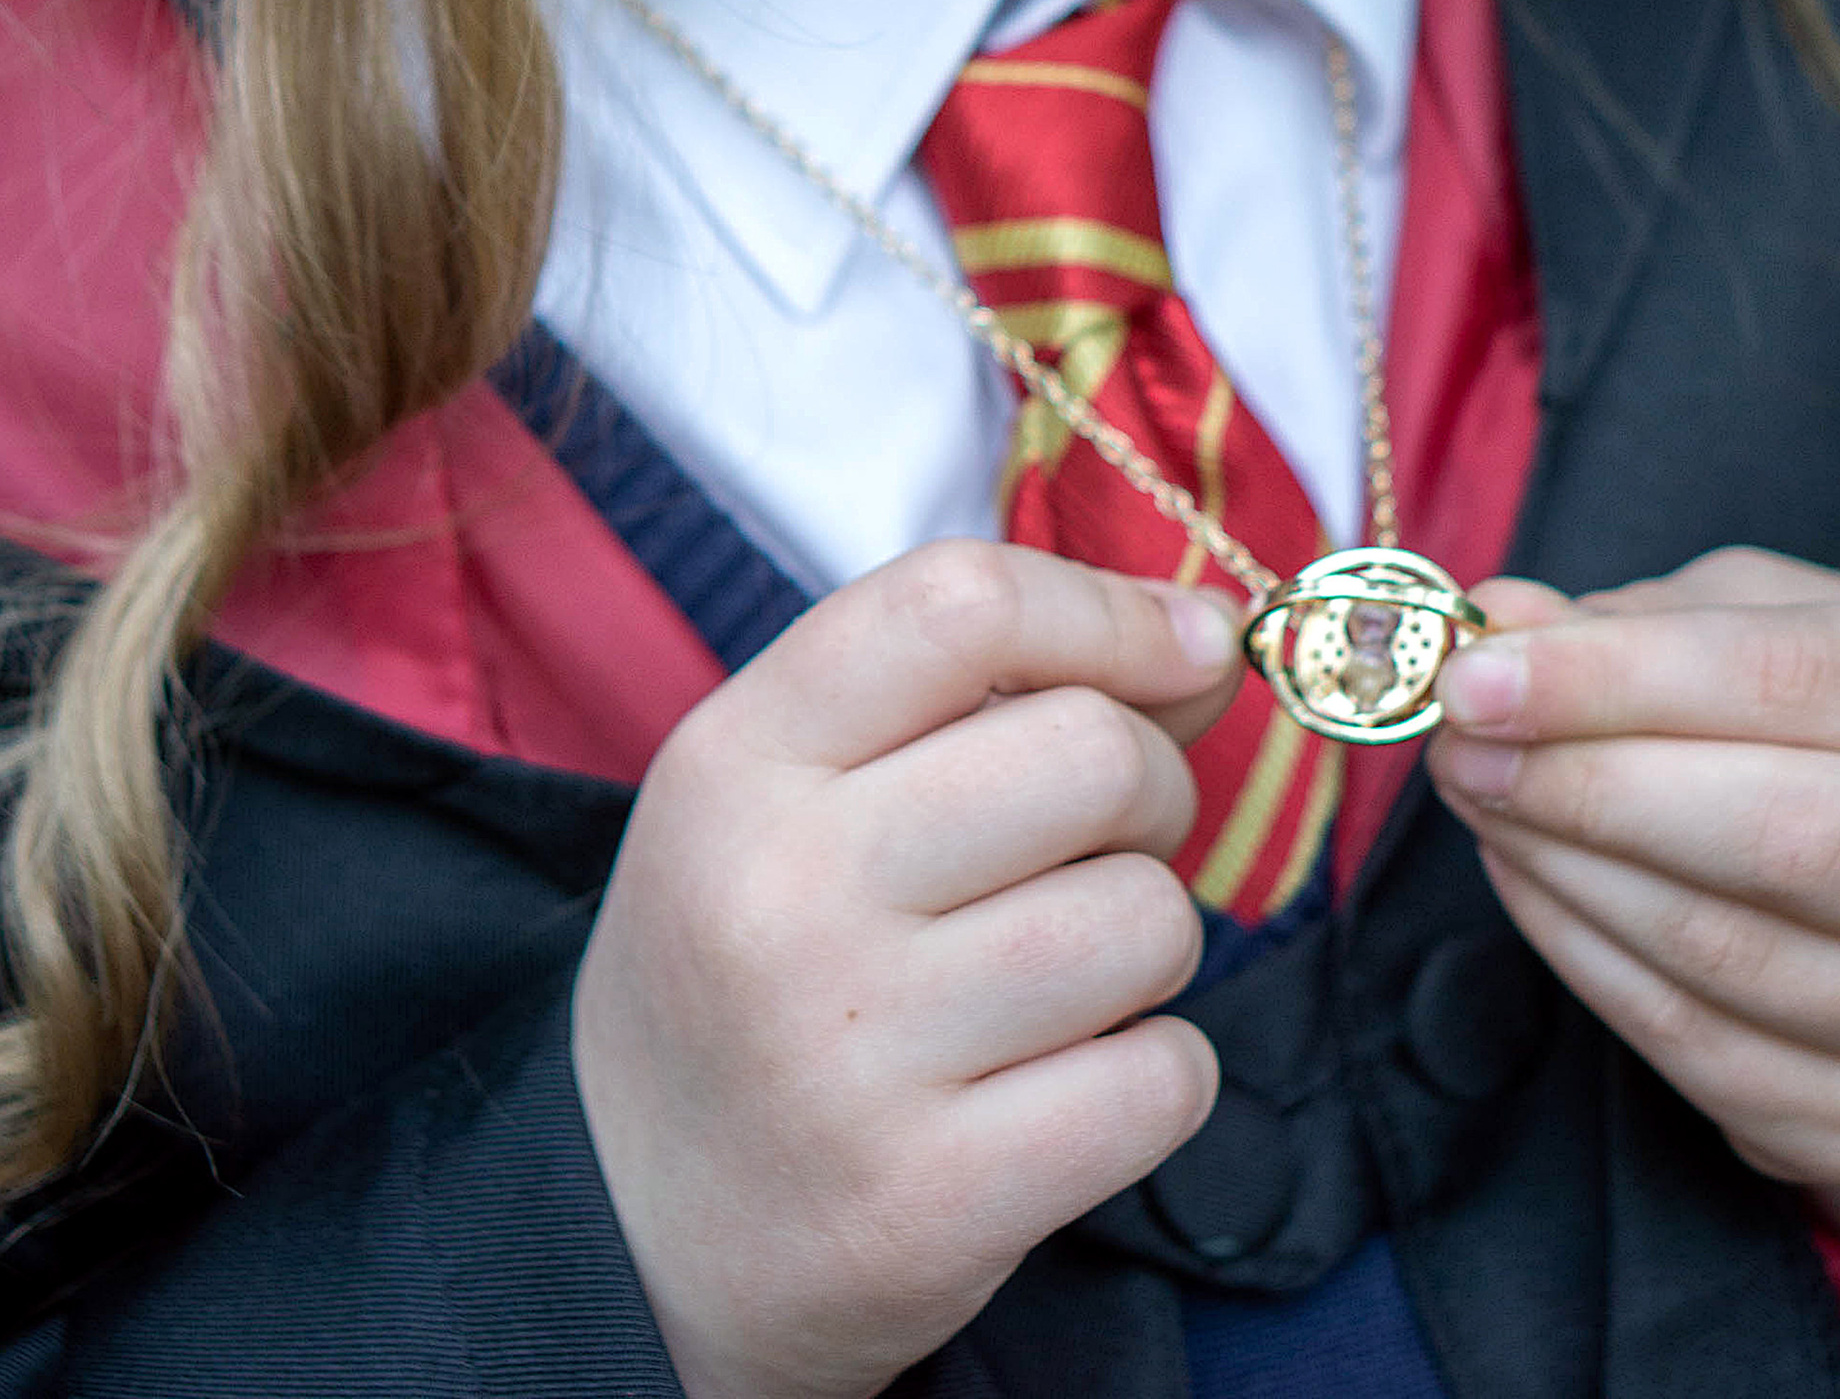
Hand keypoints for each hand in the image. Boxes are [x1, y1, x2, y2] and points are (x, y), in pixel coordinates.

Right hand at [571, 540, 1240, 1398]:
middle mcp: (783, 896)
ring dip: (1149, 941)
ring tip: (1060, 976)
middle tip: (1094, 846)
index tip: (1190, 645)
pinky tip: (1067, 1088)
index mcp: (739, 760)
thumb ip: (982, 690)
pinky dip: (1156, 1076)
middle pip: (1093, 753)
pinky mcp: (928, 1205)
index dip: (1113, 610)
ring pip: (1147, 920)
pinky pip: (1161, 1081)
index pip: (964, 606)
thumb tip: (1208, 642)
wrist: (630, 1234)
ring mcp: (851, 1061)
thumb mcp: (794, 786)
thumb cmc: (754, 962)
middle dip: (1149, 787)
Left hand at [1425, 547, 1839, 1194]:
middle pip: (1787, 838)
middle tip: (1461, 743)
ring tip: (1481, 799)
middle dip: (1591, 785)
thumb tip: (1500, 626)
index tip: (1477, 668)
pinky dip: (1590, 965)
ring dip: (1568, 873)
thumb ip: (1649, 621)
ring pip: (1731, 957)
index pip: (1800, 682)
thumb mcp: (1784, 626)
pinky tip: (1533, 886)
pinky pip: (1705, 1056)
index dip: (1622, 677)